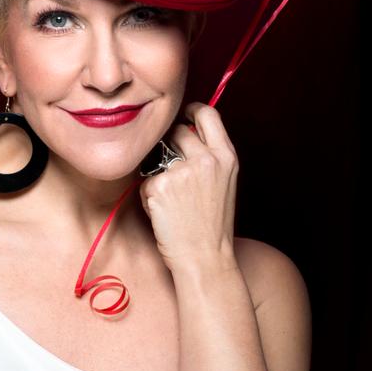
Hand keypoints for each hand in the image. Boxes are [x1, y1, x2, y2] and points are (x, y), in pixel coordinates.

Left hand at [138, 102, 239, 270]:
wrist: (205, 259)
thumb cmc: (212, 226)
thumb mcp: (224, 183)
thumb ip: (209, 156)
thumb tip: (184, 131)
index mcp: (226, 156)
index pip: (207, 114)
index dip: (192, 111)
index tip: (183, 115)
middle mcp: (206, 159)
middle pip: (177, 131)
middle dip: (169, 146)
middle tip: (173, 172)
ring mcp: (182, 171)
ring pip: (158, 157)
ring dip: (158, 173)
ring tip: (173, 201)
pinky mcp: (159, 185)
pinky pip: (145, 180)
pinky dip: (149, 195)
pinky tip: (164, 213)